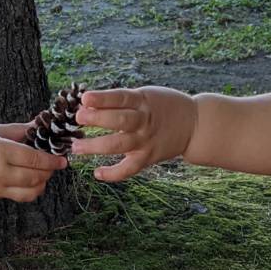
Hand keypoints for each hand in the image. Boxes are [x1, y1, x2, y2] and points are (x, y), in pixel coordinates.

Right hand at [0, 124, 65, 201]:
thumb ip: (19, 130)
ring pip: (30, 192)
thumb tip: (40, 125)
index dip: (52, 160)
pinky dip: (30, 191)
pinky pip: (19, 197)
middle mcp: (0, 172)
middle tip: (54, 164)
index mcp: (0, 151)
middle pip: (36, 177)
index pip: (34, 158)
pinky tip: (30, 181)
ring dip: (42, 184)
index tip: (63, 159)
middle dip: (49, 171)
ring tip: (43, 174)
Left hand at [71, 87, 197, 181]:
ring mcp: (146, 141)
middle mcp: (144, 121)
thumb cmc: (163, 106)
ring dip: (96, 146)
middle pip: (119, 121)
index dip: (103, 98)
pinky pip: (129, 169)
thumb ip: (121, 100)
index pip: (121, 98)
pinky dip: (113, 174)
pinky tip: (97, 173)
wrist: (194, 125)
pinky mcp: (147, 158)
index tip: (85, 98)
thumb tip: (87, 103)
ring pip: (119, 145)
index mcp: (143, 101)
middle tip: (78, 118)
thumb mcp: (146, 95)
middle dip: (97, 119)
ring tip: (76, 148)